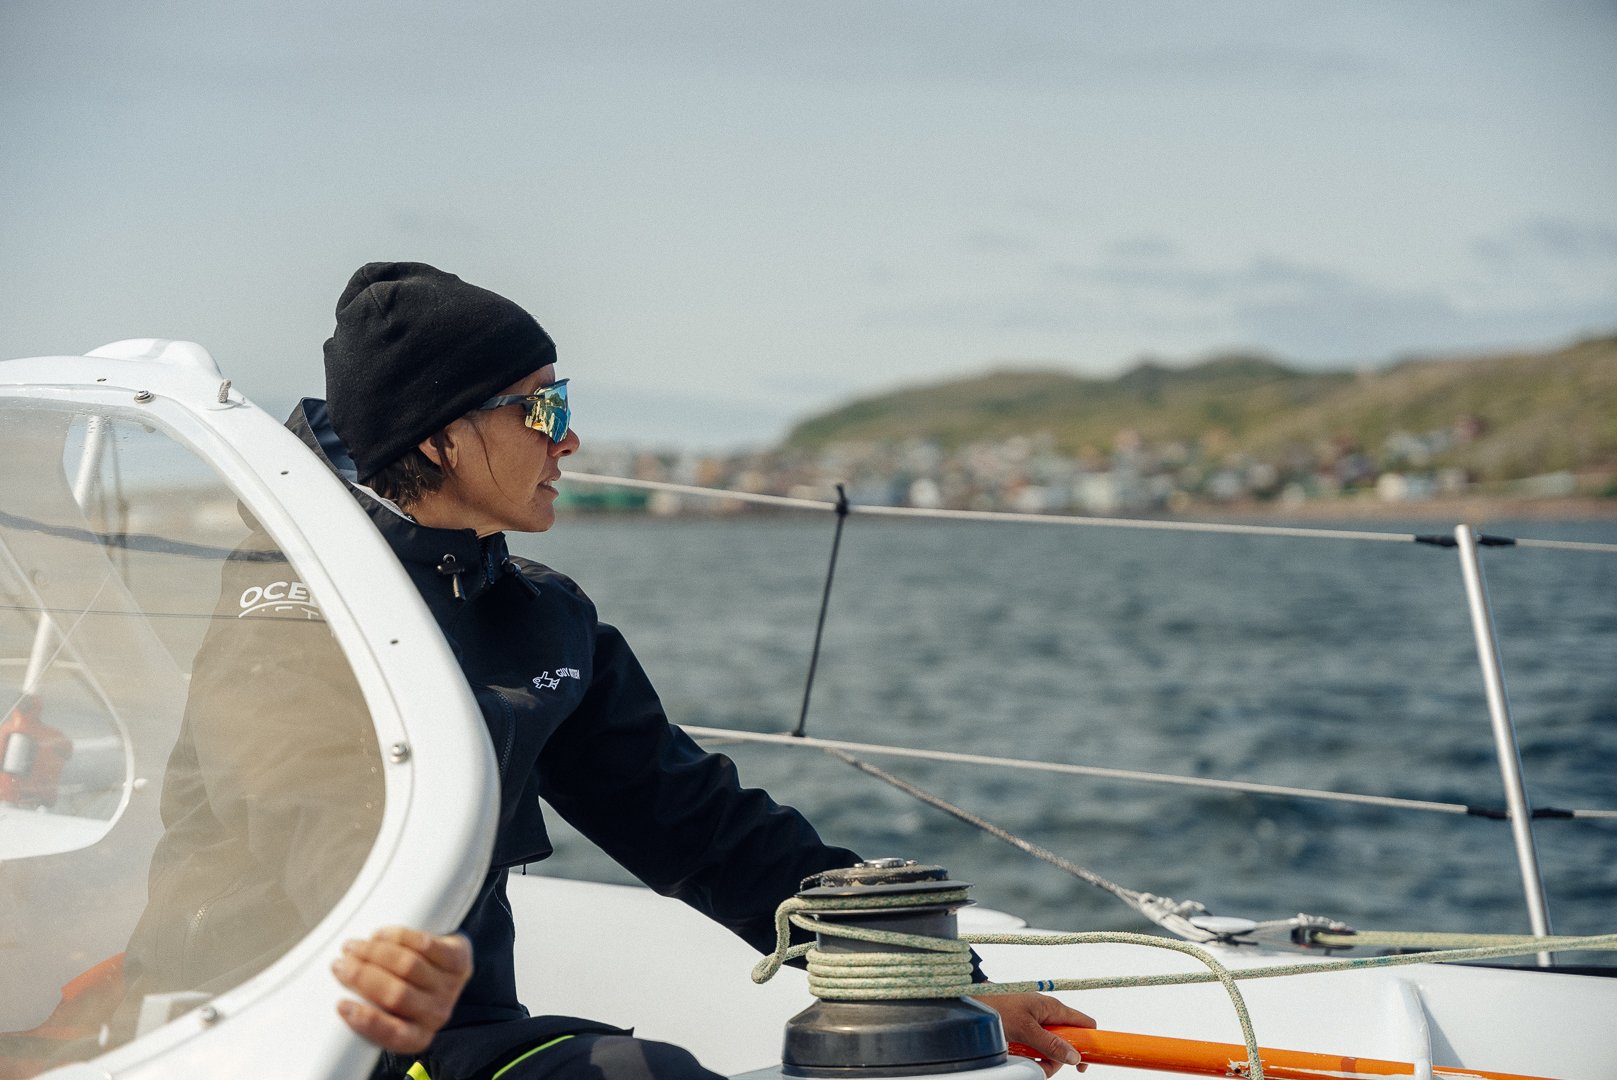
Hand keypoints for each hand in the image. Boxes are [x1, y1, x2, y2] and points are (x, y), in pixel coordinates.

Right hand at [332, 927, 472, 1053]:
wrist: (450, 972)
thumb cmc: (411, 994)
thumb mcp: (391, 1014)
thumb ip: (369, 1011)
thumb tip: (337, 994)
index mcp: (417, 1036)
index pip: (393, 1035)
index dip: (366, 1021)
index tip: (341, 1005)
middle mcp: (436, 1014)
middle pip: (396, 994)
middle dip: (362, 977)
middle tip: (340, 965)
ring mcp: (450, 986)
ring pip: (407, 965)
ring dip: (374, 952)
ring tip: (353, 947)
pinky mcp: (458, 959)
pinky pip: (425, 945)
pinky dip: (398, 937)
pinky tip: (379, 935)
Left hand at [985, 992, 1095, 1075]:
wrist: (971, 1002)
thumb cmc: (997, 1007)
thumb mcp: (1026, 1029)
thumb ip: (1050, 1044)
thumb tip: (1075, 1057)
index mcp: (1053, 1008)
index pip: (1084, 1023)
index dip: (1089, 1043)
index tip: (1083, 1062)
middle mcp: (1047, 1015)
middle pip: (1066, 1043)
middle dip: (1057, 1059)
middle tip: (1043, 1064)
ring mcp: (1036, 1024)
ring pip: (1049, 1049)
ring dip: (1040, 1060)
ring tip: (1023, 1058)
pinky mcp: (1024, 1031)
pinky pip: (1035, 1049)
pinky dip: (1028, 1056)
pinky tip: (1017, 1056)